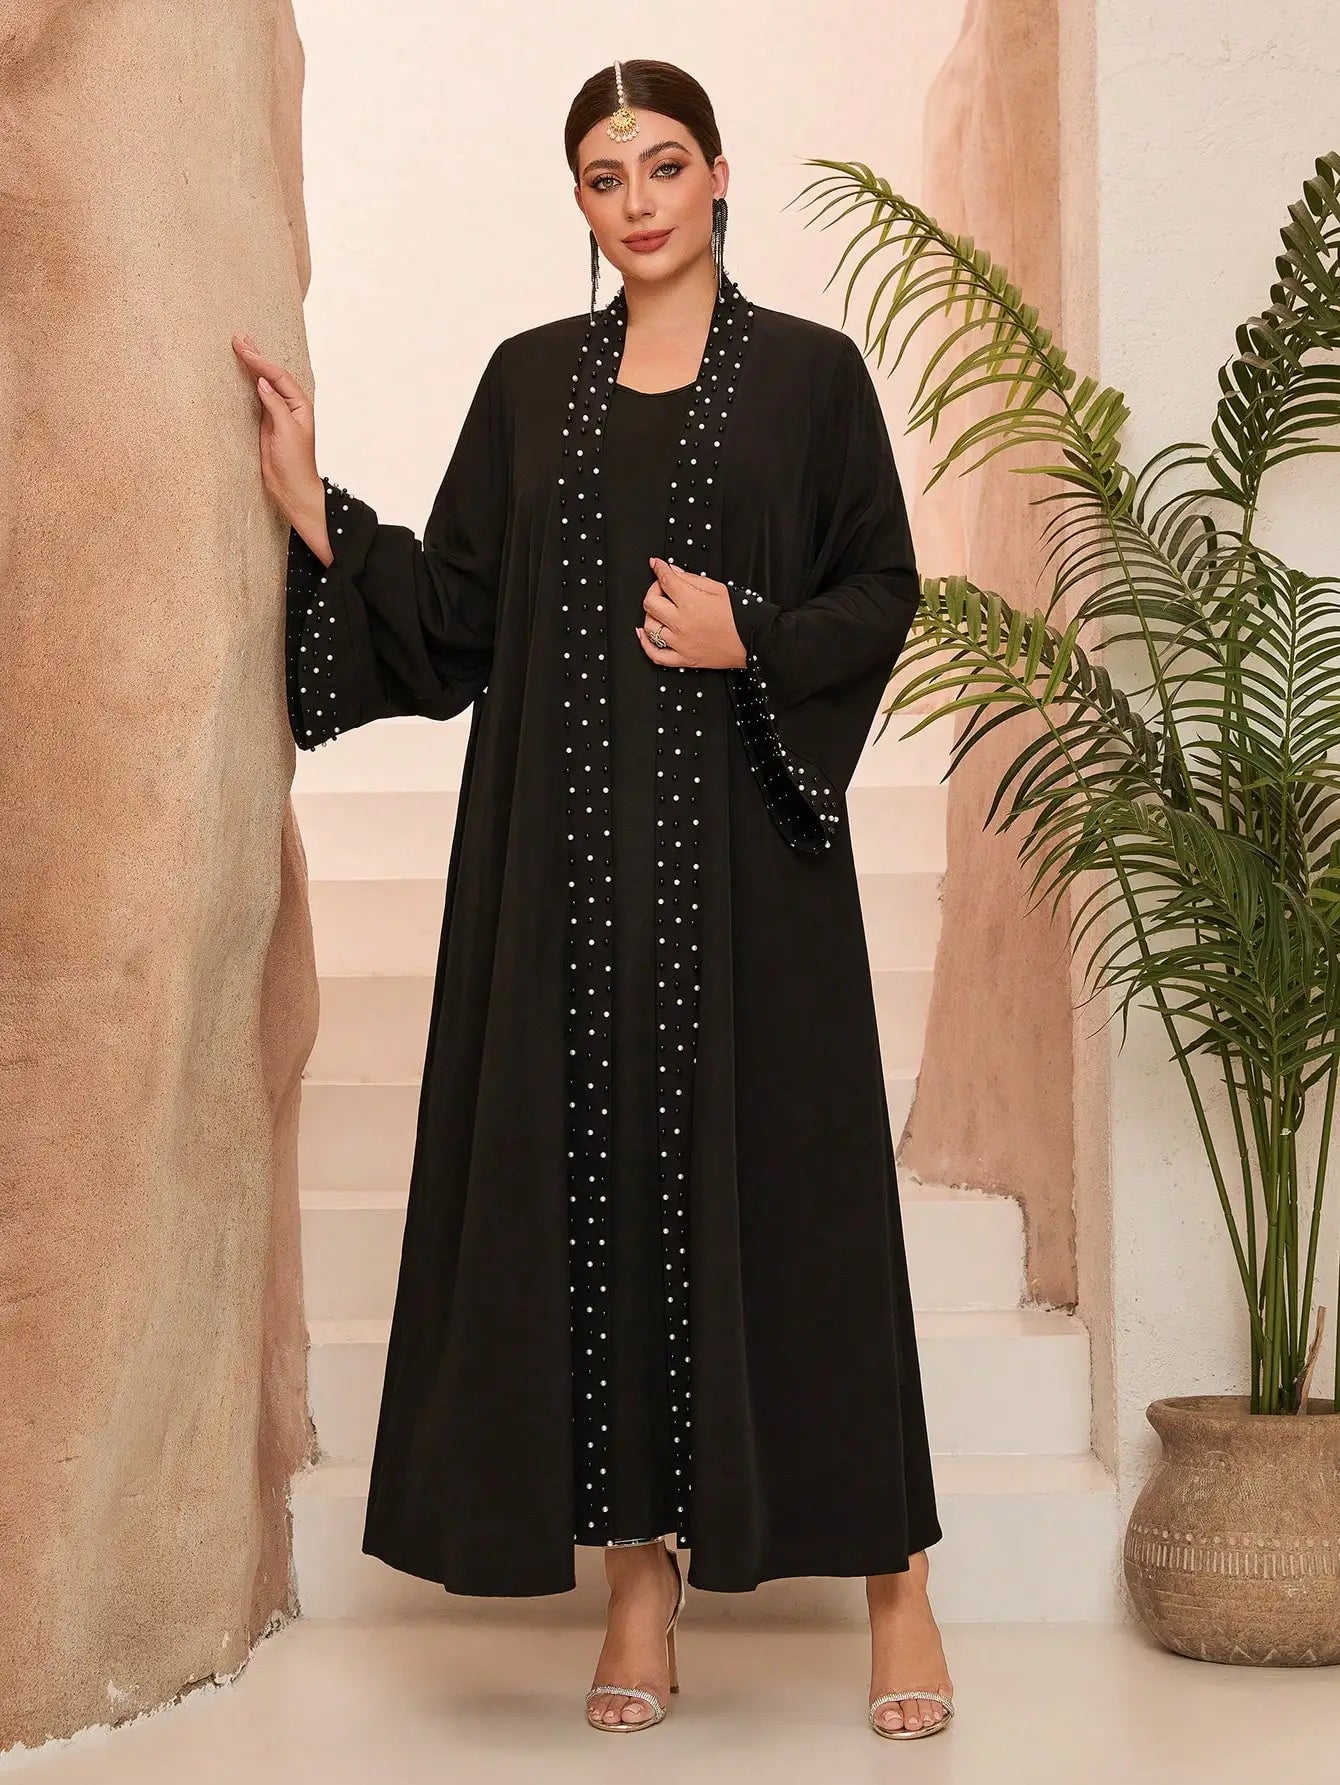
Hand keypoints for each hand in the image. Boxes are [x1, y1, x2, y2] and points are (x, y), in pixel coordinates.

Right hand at [231, 333, 325, 545]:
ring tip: (241, 347)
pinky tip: (243, 372)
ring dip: (252, 366)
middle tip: (238, 338)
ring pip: (263, 383)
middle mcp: (289, 405)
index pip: (278, 376)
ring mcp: (276, 412)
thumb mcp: (286, 431)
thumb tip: (262, 381)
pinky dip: (248, 383)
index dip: (261, 361)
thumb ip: (275, 405)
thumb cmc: (295, 463)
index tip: (243, 348)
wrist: (291, 487)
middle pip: (271, 375)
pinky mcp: (266, 422)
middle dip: (256, 356)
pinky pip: (256, 397)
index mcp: (300, 405)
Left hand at [636, 556, 747, 669]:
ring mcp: (681, 643)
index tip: (656, 565)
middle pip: (650, 603)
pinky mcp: (684, 658)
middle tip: (662, 589)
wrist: (754, 641)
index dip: (658, 569)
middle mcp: (682, 623)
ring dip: (651, 615)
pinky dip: (645, 644)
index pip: (665, 580)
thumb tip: (672, 571)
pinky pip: (655, 655)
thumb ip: (691, 579)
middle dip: (653, 591)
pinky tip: (644, 634)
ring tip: (660, 610)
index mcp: (691, 602)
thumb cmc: (740, 616)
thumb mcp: (718, 589)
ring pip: (649, 627)